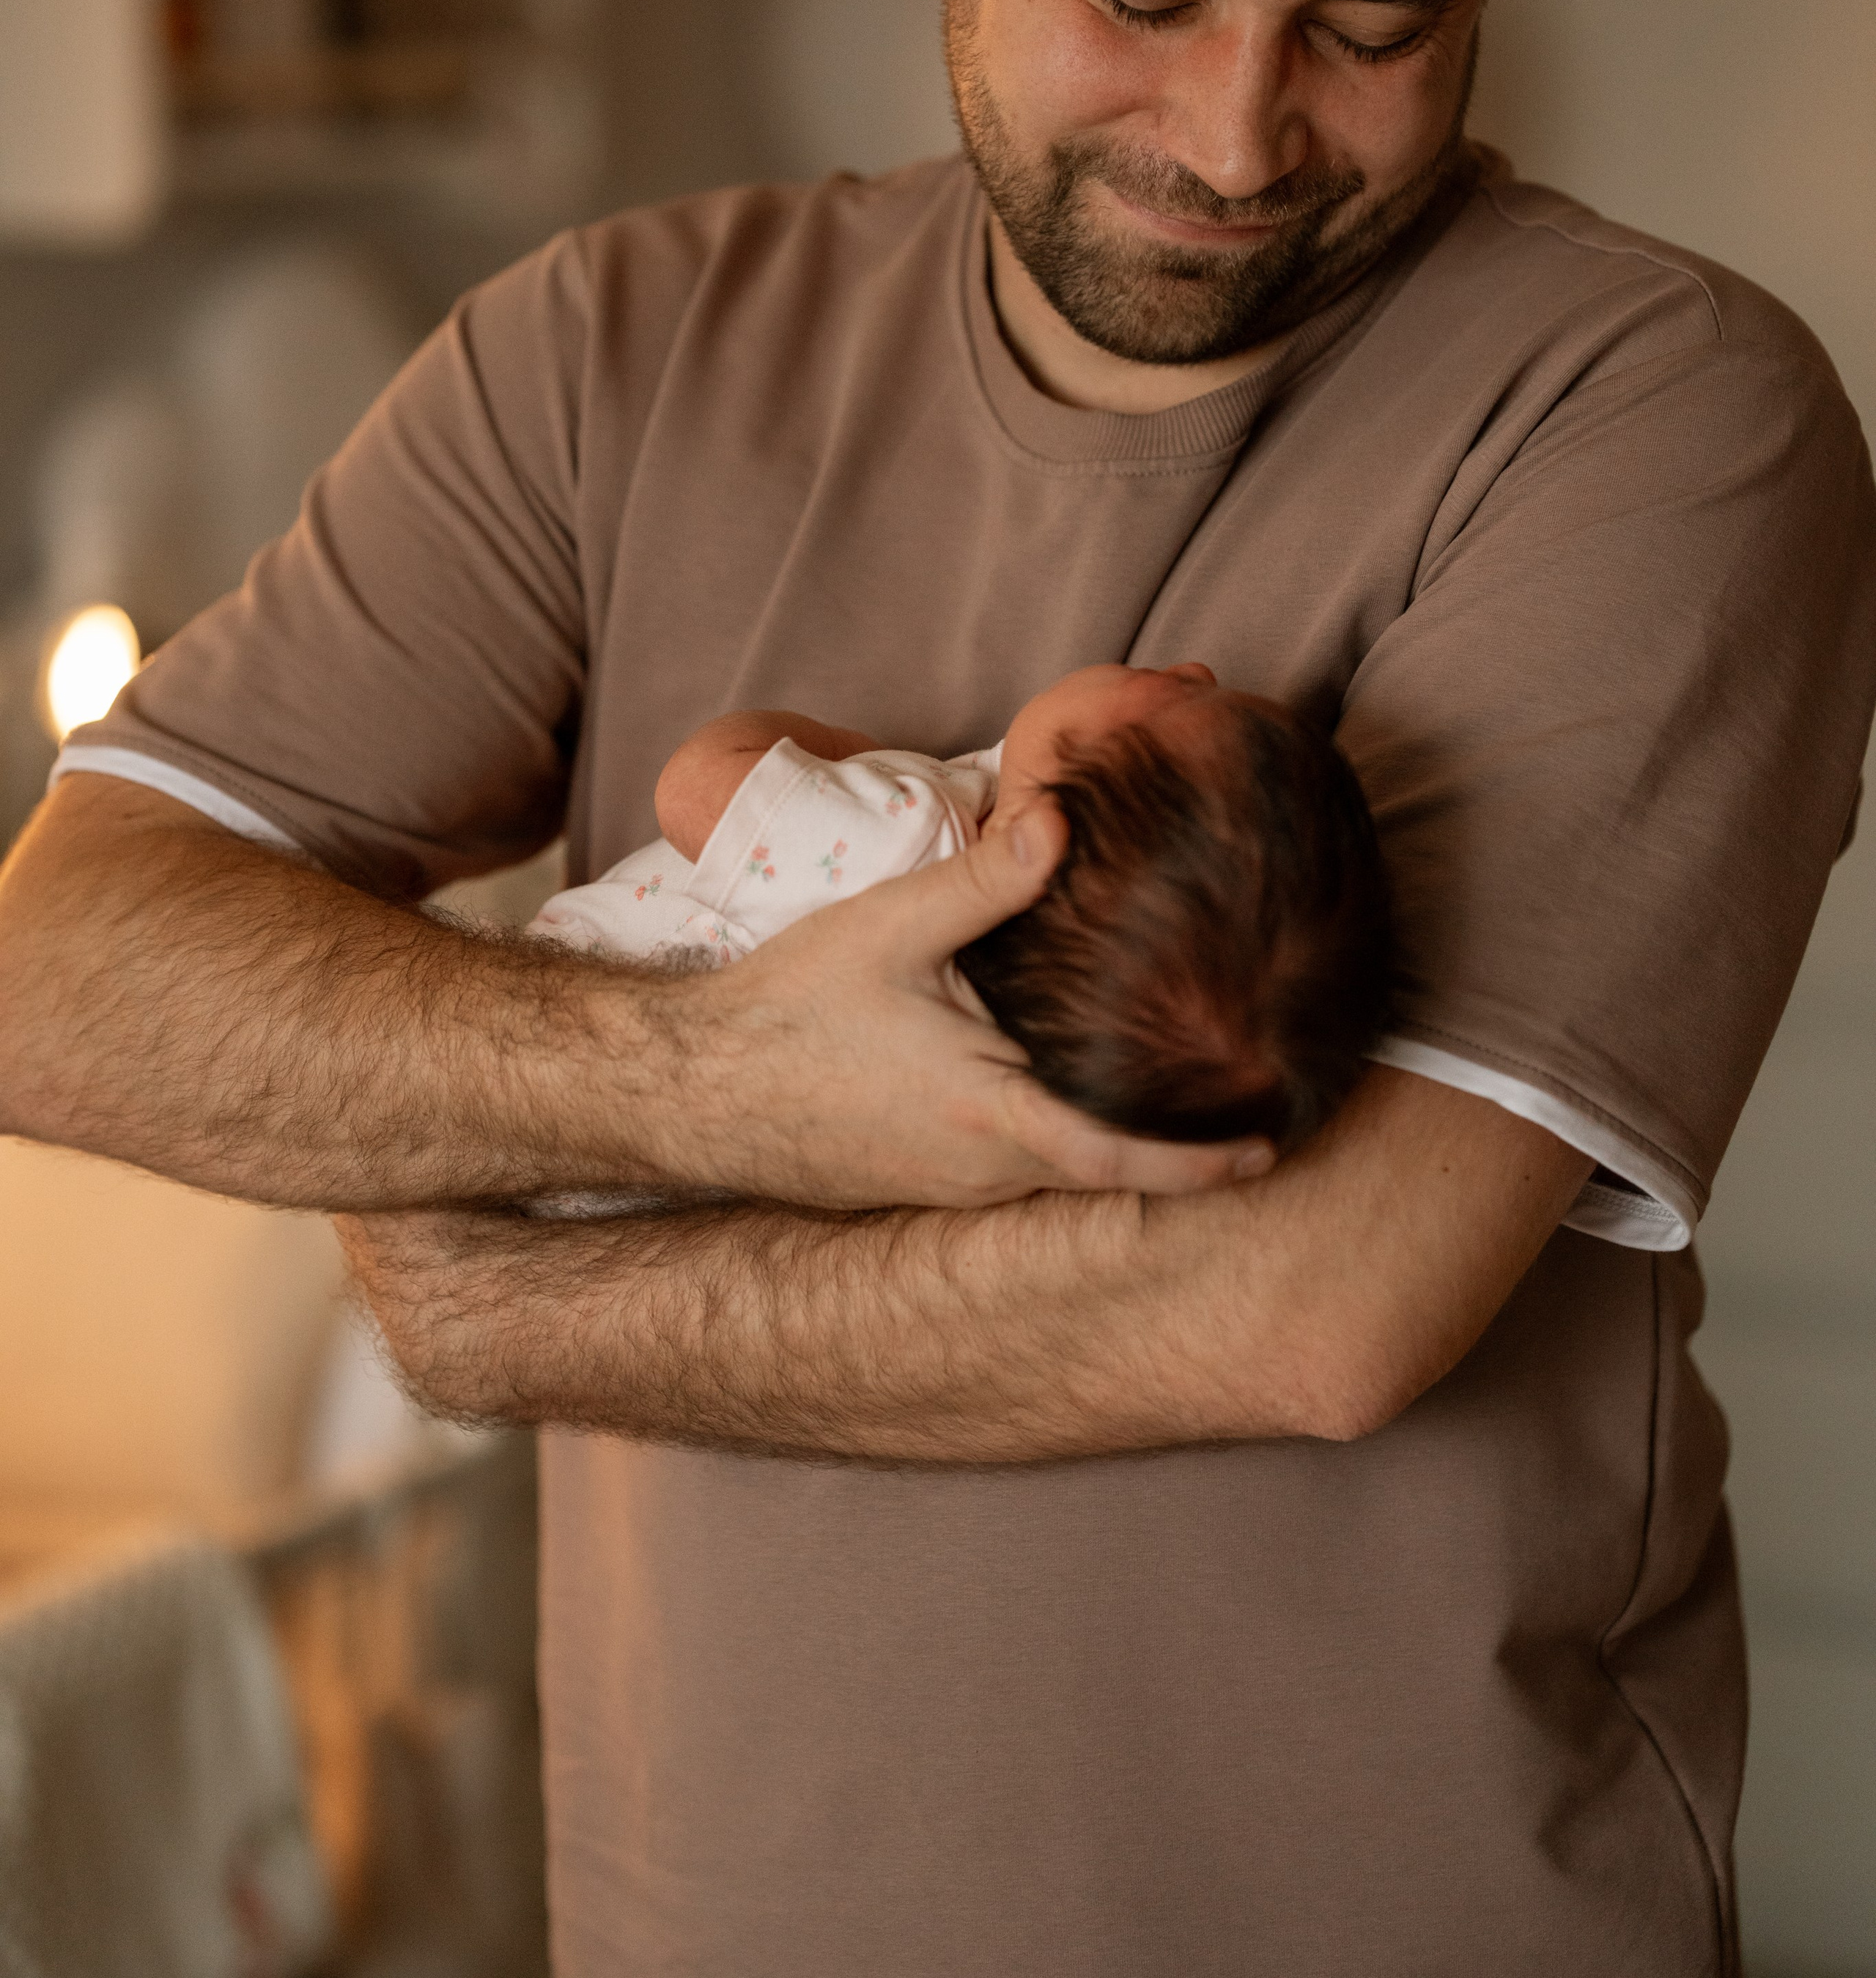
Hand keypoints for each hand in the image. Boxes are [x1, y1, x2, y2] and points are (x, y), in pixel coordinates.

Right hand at [641, 803, 1277, 1209]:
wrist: (693, 1089)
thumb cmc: (791, 1009)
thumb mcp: (891, 927)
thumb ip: (984, 879)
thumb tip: (1061, 817)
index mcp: (987, 1116)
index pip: (1118, 1157)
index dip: (1201, 1163)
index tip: (1270, 1149)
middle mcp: (978, 1172)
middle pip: (1103, 1172)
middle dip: (1177, 1153)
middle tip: (1253, 1110)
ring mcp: (948, 1189)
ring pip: (1058, 1175)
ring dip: (1117, 1147)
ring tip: (1180, 1099)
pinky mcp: (921, 1184)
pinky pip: (1013, 1172)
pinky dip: (1062, 1143)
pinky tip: (1070, 1093)